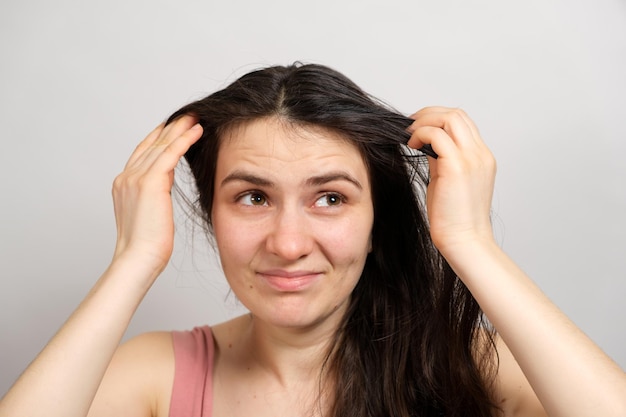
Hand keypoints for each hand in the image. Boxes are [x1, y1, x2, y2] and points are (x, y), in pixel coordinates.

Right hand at [111, 115, 202, 278]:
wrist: (138, 258)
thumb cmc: (147, 247)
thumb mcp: (149, 215)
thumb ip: (153, 195)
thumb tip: (164, 186)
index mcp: (123, 185)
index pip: (142, 153)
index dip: (158, 138)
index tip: (172, 127)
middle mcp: (126, 177)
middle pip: (151, 144)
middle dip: (171, 128)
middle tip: (187, 115)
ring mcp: (135, 178)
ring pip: (161, 145)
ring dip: (180, 129)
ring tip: (196, 118)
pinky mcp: (150, 181)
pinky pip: (170, 153)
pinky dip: (185, 139)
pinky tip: (197, 131)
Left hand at [407, 107, 495, 256]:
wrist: (464, 241)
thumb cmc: (454, 218)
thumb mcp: (448, 181)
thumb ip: (442, 160)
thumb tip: (425, 145)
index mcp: (482, 158)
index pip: (463, 123)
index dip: (438, 119)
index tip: (419, 128)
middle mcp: (480, 154)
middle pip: (457, 114)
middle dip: (429, 114)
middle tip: (409, 126)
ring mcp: (471, 159)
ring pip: (449, 118)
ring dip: (425, 121)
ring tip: (409, 135)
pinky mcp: (457, 167)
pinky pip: (436, 135)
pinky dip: (420, 134)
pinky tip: (411, 146)